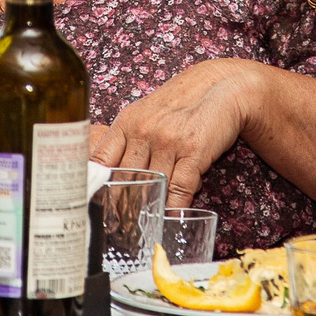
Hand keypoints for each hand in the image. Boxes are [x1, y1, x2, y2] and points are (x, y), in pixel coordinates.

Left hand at [87, 59, 268, 209]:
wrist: (219, 89)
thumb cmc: (178, 106)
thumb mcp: (142, 116)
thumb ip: (123, 142)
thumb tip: (102, 172)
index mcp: (126, 123)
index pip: (101, 161)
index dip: (97, 187)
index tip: (96, 206)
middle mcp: (143, 130)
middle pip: (126, 179)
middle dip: (123, 205)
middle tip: (121, 226)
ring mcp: (168, 141)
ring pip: (153, 187)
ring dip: (151, 208)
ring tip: (146, 224)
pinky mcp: (192, 152)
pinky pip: (179, 189)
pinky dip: (174, 207)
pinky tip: (170, 216)